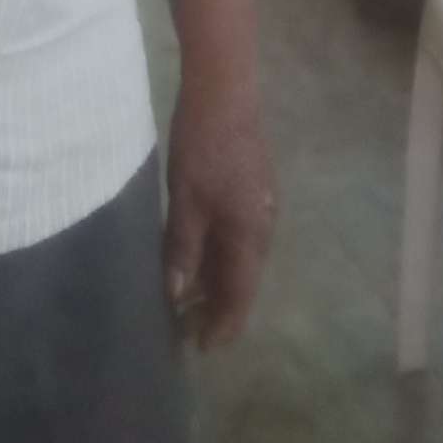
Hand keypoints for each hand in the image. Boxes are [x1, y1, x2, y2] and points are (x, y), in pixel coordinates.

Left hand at [162, 80, 275, 348]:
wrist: (224, 93)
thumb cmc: (202, 149)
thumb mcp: (186, 201)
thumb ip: (183, 249)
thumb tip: (178, 295)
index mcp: (251, 237)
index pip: (240, 295)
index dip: (223, 324)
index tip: (202, 349)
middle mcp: (263, 227)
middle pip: (243, 279)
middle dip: (218, 306)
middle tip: (188, 329)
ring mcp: (261, 206)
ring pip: (240, 257)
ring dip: (218, 280)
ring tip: (189, 299)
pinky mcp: (252, 189)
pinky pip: (238, 236)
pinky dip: (220, 254)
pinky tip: (199, 254)